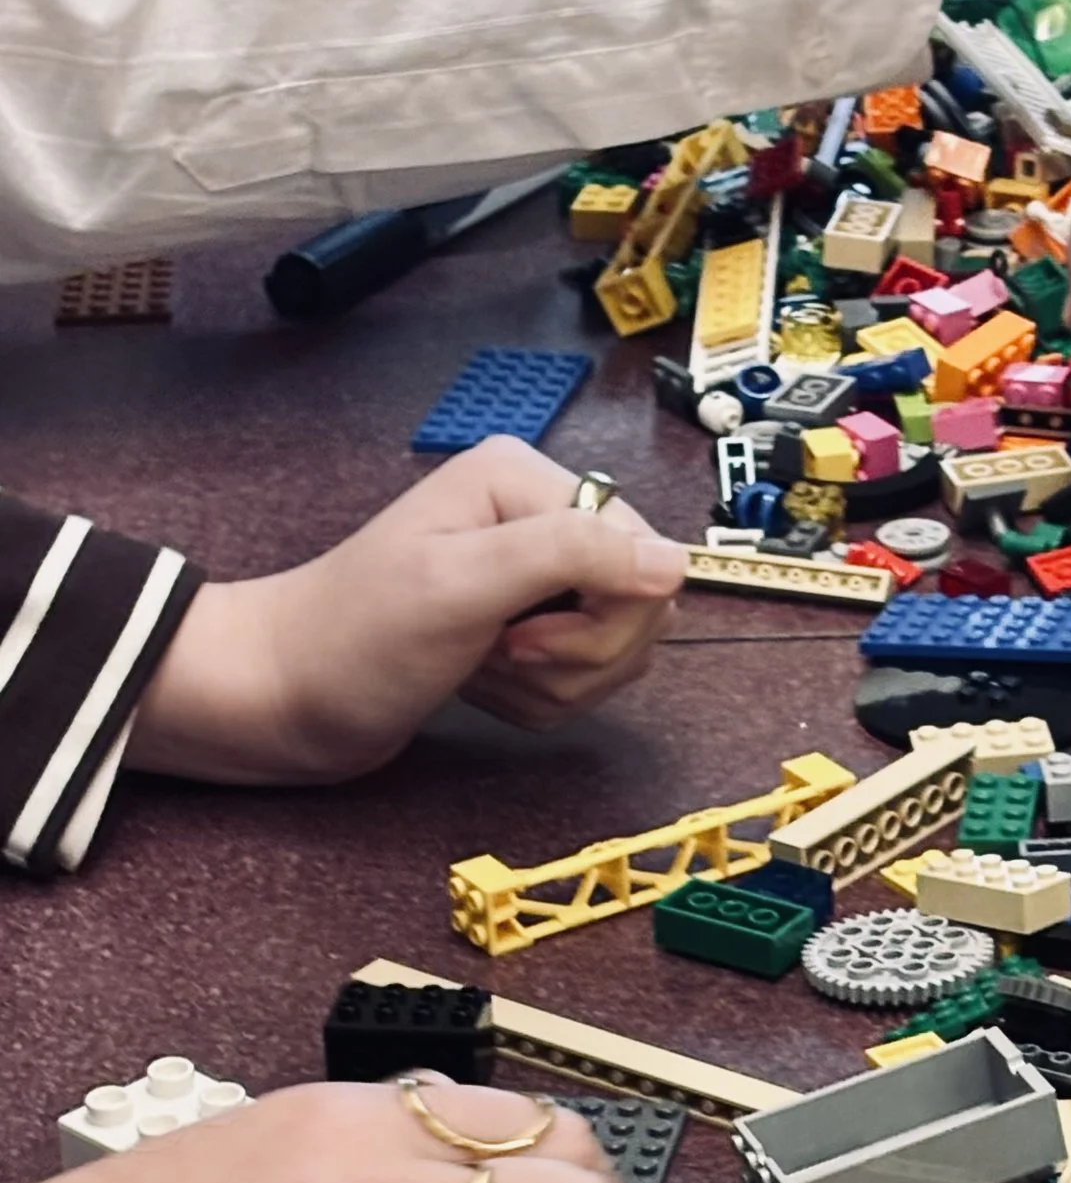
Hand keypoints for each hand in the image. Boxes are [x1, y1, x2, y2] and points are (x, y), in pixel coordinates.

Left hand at [128, 439, 685, 787]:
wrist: (283, 700)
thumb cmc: (353, 641)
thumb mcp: (461, 586)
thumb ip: (570, 557)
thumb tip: (675, 563)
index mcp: (523, 482)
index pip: (641, 552)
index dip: (606, 614)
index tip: (524, 636)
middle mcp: (536, 519)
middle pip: (638, 603)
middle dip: (579, 656)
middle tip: (500, 658)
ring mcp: (533, 577)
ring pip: (618, 647)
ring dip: (557, 684)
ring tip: (484, 673)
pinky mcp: (524, 627)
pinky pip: (586, 674)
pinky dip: (542, 699)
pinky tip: (483, 686)